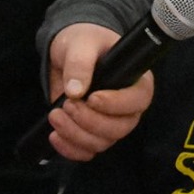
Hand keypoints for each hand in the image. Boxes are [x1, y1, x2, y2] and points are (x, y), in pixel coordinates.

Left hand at [45, 22, 153, 161]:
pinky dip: (70, 149)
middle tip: (68, 104)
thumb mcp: (81, 43)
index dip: (116, 104)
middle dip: (90, 121)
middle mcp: (127, 107)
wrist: (68, 52)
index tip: (91, 98)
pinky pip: (87, 151)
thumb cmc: (84, 42)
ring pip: (102, 142)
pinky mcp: (91, 133)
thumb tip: (75, 91)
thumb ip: (80, 63)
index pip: (138, 100)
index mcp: (136, 81)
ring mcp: (110, 122)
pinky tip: (54, 135)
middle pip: (120, 128)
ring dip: (75, 134)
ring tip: (55, 115)